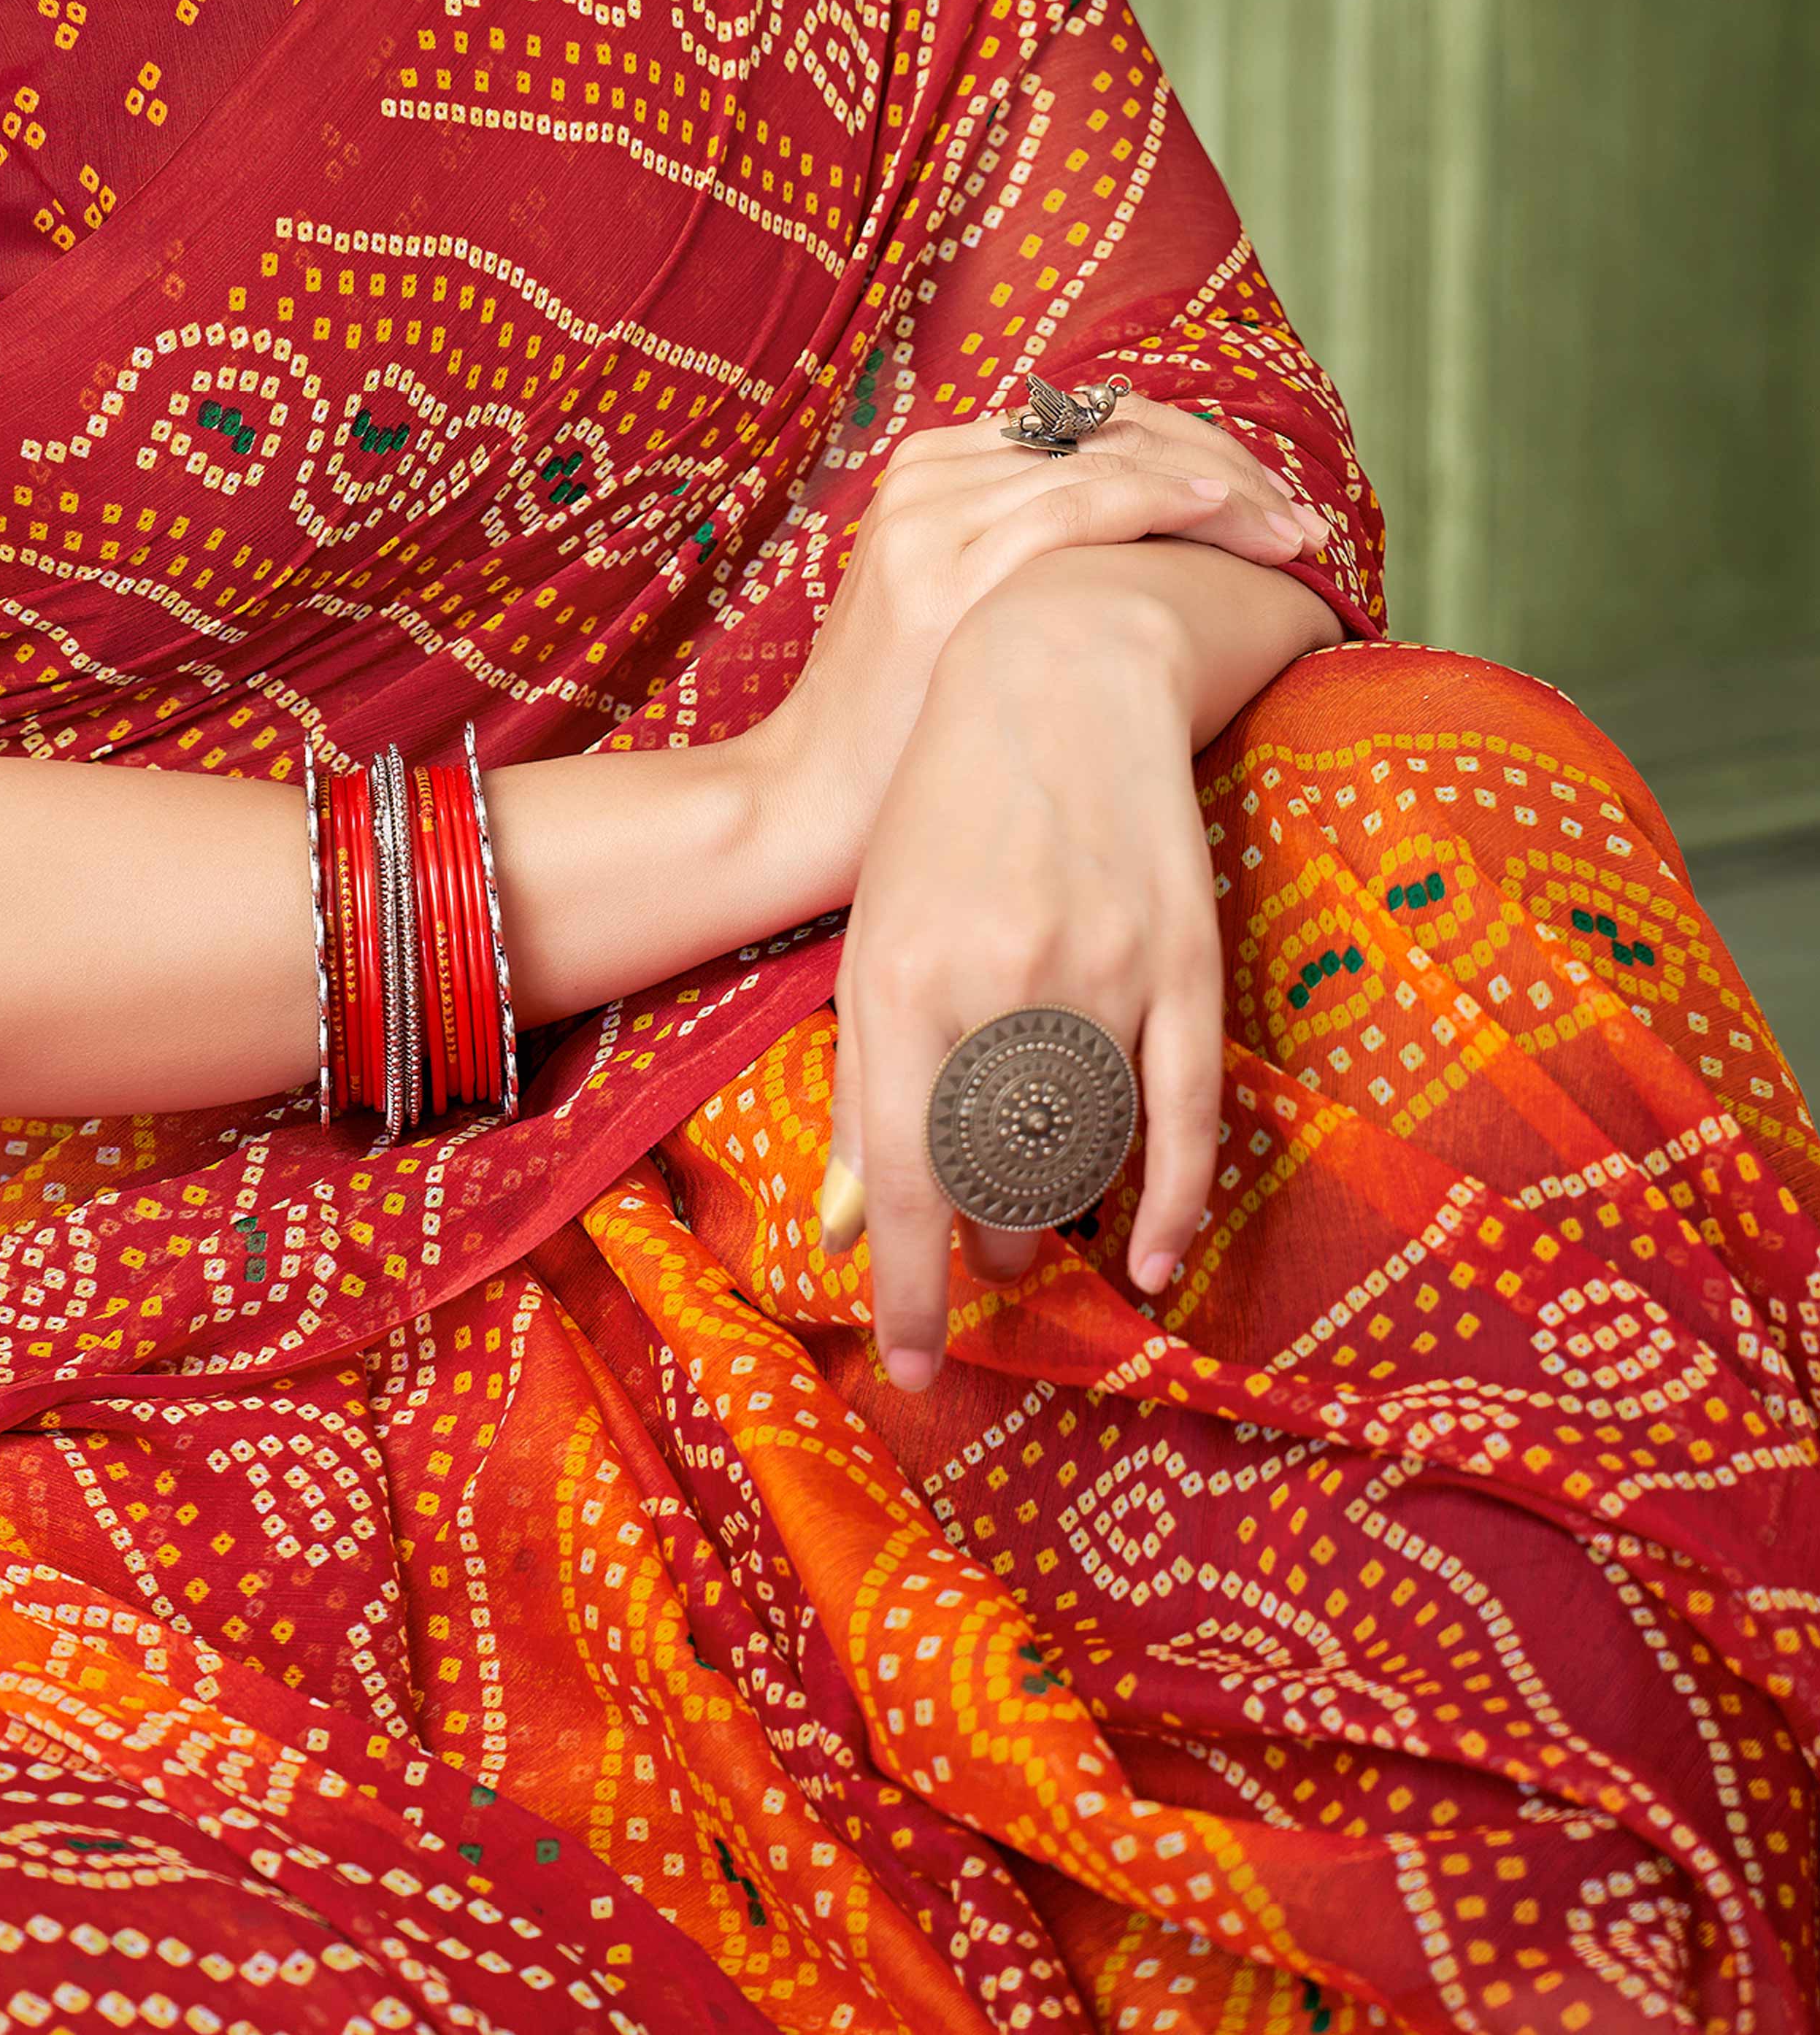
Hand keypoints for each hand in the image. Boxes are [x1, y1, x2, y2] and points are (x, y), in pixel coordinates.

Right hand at [728, 392, 1327, 934]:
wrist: (808, 800)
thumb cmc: (900, 725)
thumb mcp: (956, 610)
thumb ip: (1023, 558)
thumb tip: (1147, 555)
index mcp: (931, 470)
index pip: (1092, 428)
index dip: (1195, 453)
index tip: (1271, 503)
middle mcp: (930, 475)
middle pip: (1111, 432)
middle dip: (1223, 468)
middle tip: (1304, 518)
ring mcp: (934, 514)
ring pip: (1112, 460)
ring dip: (1222, 491)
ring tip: (1295, 534)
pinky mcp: (944, 566)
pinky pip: (1083, 503)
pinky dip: (1170, 502)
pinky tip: (1234, 520)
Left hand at [819, 574, 1227, 1385]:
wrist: (1060, 669)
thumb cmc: (947, 807)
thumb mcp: (876, 935)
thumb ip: (866, 1082)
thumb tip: (850, 1227)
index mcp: (900, 983)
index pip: (903, 1186)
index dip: (904, 1291)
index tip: (910, 1365)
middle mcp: (999, 988)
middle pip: (998, 1186)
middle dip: (984, 1249)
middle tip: (976, 1261)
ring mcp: (1101, 975)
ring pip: (1086, 1158)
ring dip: (1057, 1219)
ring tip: (1032, 1229)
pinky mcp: (1183, 961)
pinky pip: (1185, 1118)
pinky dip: (1170, 1203)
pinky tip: (1149, 1257)